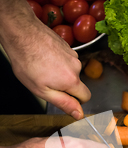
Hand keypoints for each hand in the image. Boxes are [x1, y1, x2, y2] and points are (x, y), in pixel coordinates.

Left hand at [0, 0, 90, 118]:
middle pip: (77, 83)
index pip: (86, 97)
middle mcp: (76, 67)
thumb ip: (64, 103)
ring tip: (42, 66)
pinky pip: (66, 60)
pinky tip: (44, 57)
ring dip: (60, 72)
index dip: (75, 100)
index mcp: (72, 80)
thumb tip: (79, 114)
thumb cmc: (27, 62)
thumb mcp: (42, 91)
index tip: (62, 97)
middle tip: (45, 80)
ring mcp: (73, 54)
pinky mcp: (67, 46)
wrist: (22, 33)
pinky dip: (57, 61)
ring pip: (71, 70)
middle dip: (64, 85)